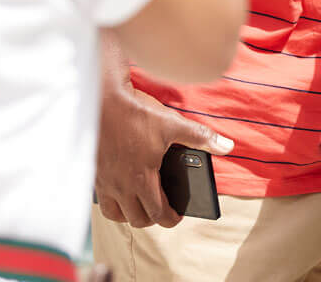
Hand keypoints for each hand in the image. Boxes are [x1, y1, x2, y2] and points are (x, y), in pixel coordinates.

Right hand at [95, 80, 233, 228]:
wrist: (101, 101)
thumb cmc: (136, 114)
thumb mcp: (172, 124)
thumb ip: (201, 137)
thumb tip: (227, 146)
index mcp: (142, 179)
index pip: (157, 214)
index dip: (170, 219)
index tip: (177, 216)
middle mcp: (120, 186)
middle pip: (136, 219)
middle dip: (152, 219)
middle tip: (161, 210)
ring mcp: (104, 182)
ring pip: (115, 215)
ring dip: (129, 214)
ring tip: (140, 204)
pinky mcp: (93, 173)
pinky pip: (101, 200)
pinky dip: (112, 201)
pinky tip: (120, 188)